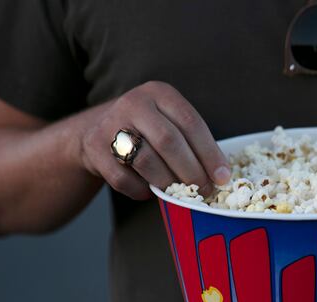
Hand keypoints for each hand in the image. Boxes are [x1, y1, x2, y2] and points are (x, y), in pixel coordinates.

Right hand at [79, 81, 229, 199]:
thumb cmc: (147, 131)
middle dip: (191, 171)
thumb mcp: (169, 122)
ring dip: (167, 183)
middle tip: (204, 190)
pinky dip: (140, 190)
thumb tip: (220, 177)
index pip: (191, 123)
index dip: (210, 154)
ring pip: (146, 160)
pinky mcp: (94, 147)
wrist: (96, 130)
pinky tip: (149, 192)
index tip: (223, 178)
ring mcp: (111, 123)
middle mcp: (134, 102)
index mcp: (159, 93)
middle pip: (169, 141)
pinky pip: (123, 177)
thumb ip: (192, 142)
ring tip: (178, 193)